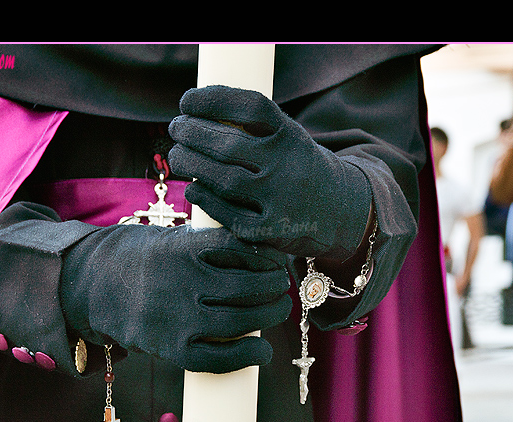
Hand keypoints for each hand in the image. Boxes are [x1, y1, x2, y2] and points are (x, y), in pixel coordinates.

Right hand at [60, 223, 291, 373]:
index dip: (268, 255)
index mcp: (184, 248)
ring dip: (269, 317)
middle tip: (281, 287)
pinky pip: (217, 359)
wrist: (97, 285)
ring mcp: (177, 318)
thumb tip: (264, 257)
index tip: (278, 259)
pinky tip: (262, 352)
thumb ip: (212, 245)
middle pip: (247, 287)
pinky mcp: (170, 349)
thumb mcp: (174, 238)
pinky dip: (246, 356)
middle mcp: (182, 282)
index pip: (241, 248)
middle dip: (274, 287)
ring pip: (239, 321)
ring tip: (277, 310)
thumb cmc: (146, 260)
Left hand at [168, 85, 371, 259]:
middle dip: (191, 133)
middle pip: (229, 145)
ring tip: (177, 155)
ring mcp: (280, 200)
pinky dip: (204, 198)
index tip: (187, 100)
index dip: (212, 100)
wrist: (337, 211)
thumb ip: (252, 129)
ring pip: (224, 180)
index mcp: (292, 136)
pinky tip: (193, 187)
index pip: (250, 108)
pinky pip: (227, 214)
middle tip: (175, 128)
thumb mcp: (286, 139)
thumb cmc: (294, 166)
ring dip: (190, 164)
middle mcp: (288, 166)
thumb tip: (194, 114)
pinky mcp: (269, 231)